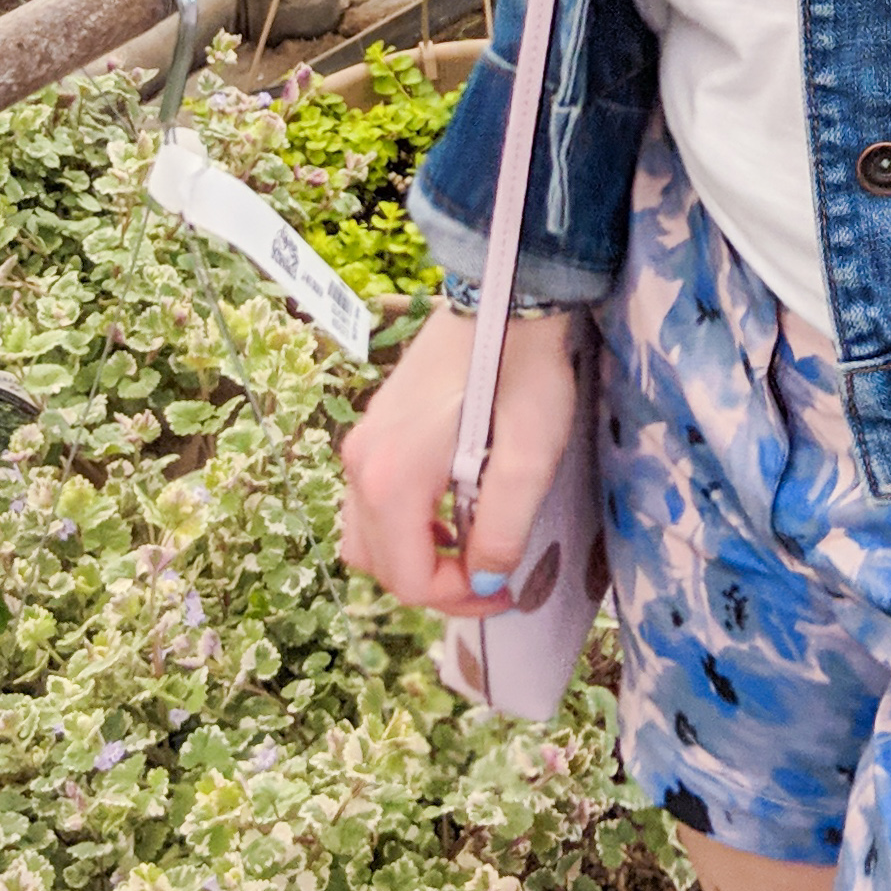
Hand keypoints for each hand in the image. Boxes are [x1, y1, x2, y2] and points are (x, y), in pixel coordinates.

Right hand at [337, 298, 583, 617]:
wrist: (506, 291)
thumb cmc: (522, 370)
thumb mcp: (529, 458)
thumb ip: (502, 528)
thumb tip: (485, 578)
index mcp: (392, 479)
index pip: (407, 578)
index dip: (457, 598)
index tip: (505, 589)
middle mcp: (361, 464)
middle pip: (377, 562)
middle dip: (434, 583)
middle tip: (490, 577)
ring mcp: (363, 442)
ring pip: (365, 533)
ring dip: (412, 555)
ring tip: (467, 546)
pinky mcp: (375, 425)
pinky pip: (370, 499)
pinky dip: (402, 523)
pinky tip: (448, 508)